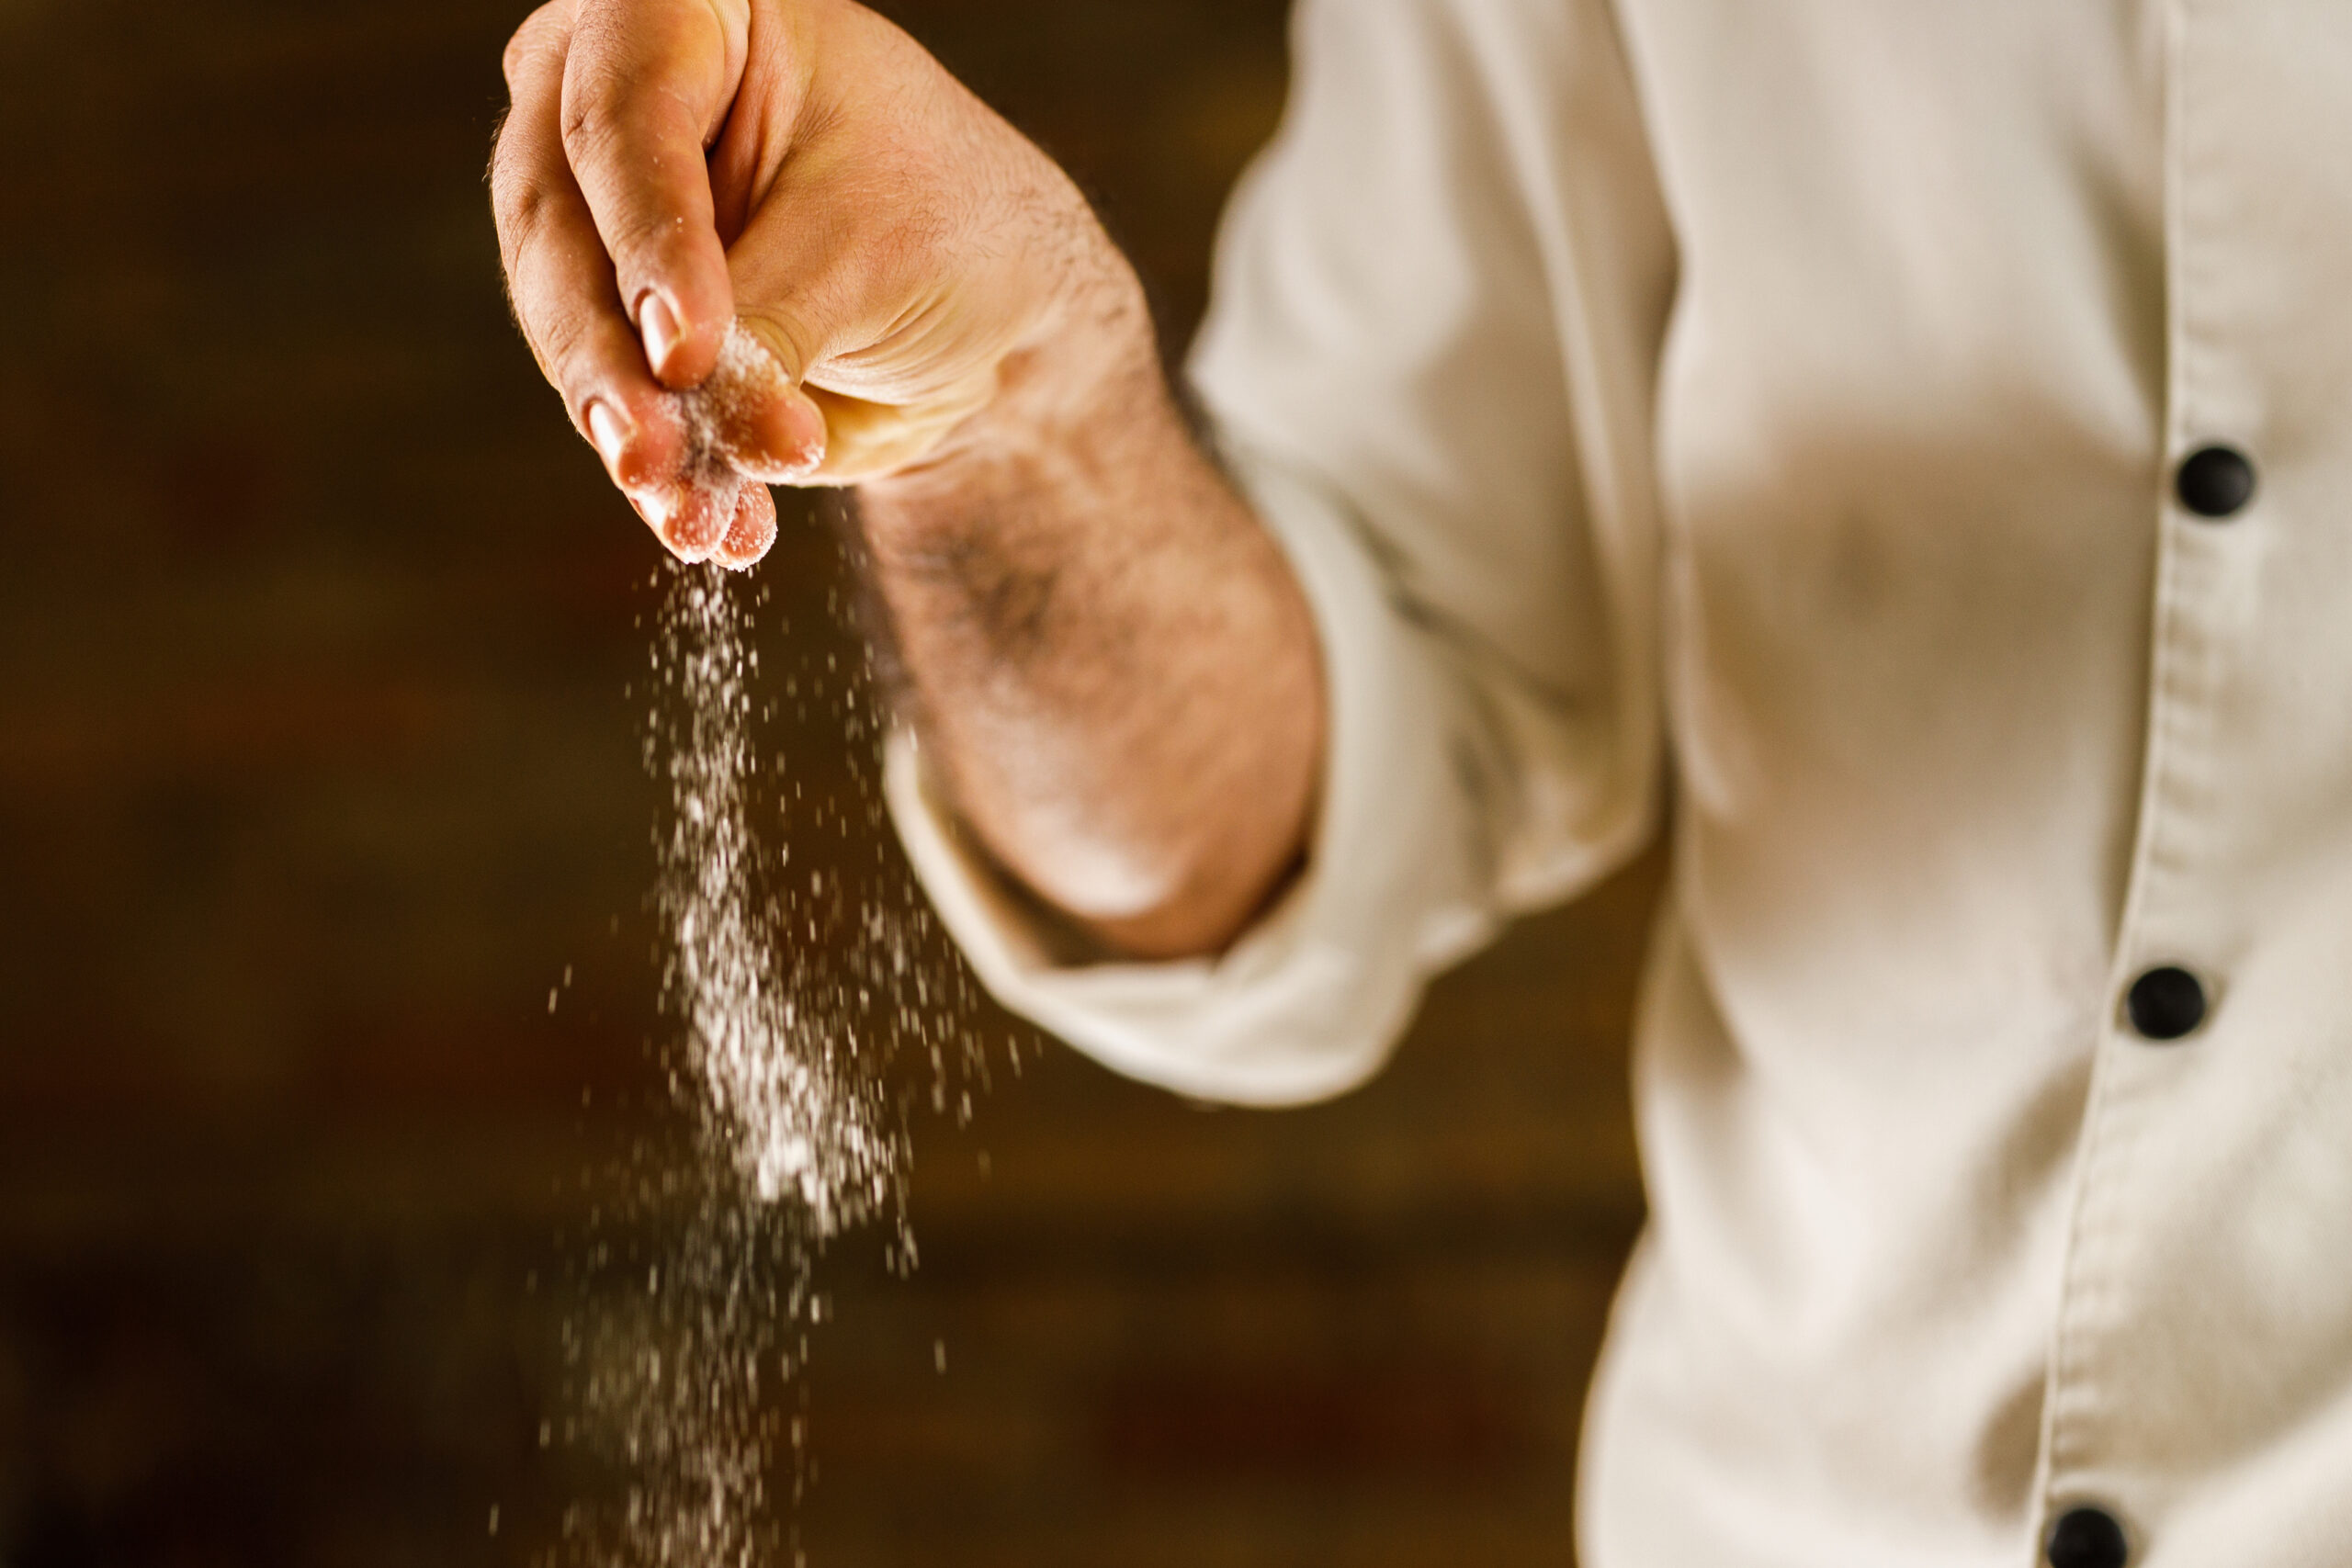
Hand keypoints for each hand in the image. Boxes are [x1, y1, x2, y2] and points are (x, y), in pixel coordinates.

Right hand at [491, 0, 1126, 568]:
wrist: (991, 313)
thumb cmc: (947, 224)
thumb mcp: (869, 258)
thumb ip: (763, 335)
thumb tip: (688, 440)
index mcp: (684, 15)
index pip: (627, 114)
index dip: (649, 235)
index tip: (687, 346)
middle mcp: (606, 97)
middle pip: (561, 228)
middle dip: (611, 362)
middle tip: (653, 457)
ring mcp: (597, 217)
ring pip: (569, 328)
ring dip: (631, 438)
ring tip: (695, 517)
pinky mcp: (614, 326)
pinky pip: (615, 405)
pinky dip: (667, 478)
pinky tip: (716, 534)